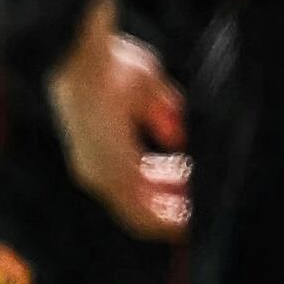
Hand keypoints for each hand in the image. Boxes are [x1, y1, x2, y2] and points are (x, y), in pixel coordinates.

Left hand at [49, 6, 189, 242]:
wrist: (83, 59)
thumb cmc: (109, 64)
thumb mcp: (146, 89)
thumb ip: (161, 113)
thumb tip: (176, 137)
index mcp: (101, 147)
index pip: (135, 178)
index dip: (165, 183)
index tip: (190, 180)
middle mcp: (97, 168)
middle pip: (140, 203)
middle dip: (173, 204)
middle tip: (200, 203)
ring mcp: (102, 175)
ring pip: (141, 215)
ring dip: (172, 218)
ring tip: (197, 220)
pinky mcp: (112, 176)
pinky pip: (142, 216)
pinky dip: (165, 223)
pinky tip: (186, 225)